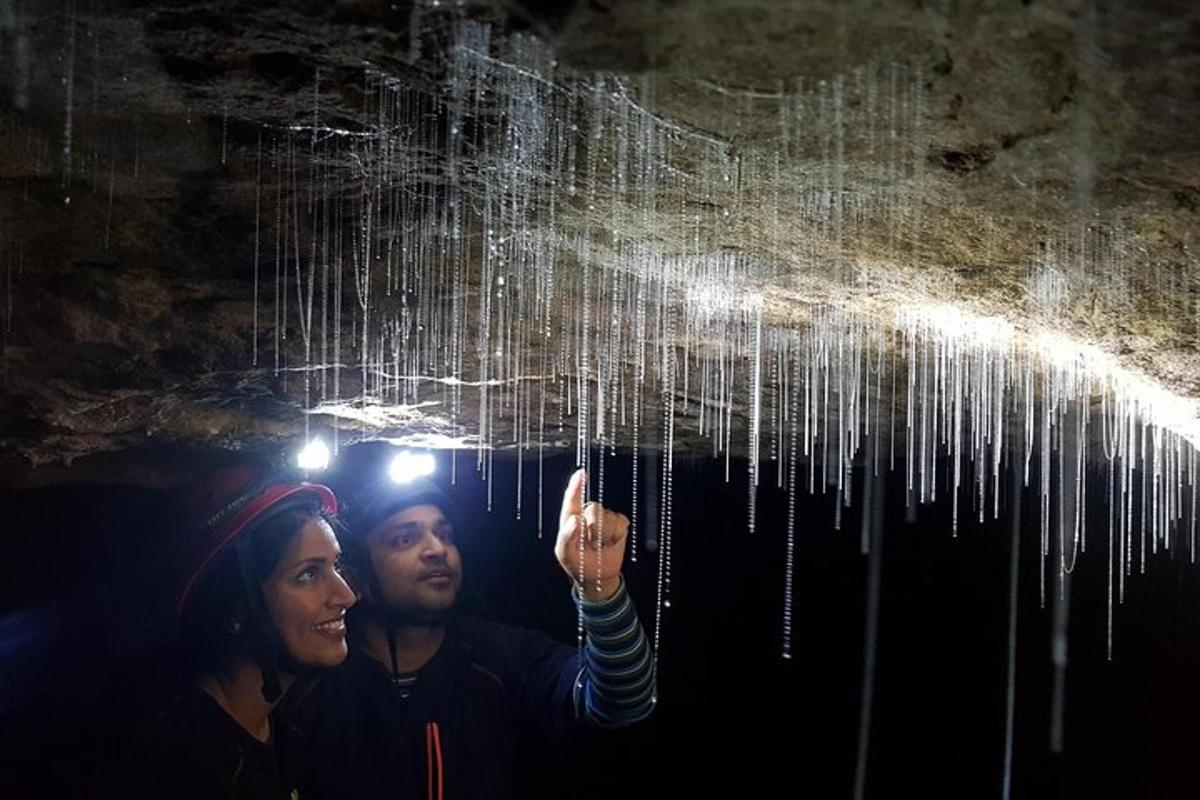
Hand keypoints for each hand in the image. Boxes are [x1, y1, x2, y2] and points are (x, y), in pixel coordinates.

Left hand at [554, 468, 628, 601]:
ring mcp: (604, 517)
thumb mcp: (565, 554)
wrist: (597, 576)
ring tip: (599, 546)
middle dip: (595, 529)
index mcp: (570, 517)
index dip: (576, 485)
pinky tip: (610, 543)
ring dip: (605, 536)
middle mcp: (587, 513)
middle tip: (591, 544)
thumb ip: (566, 537)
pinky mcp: (618, 523)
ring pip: (609, 517)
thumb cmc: (576, 563)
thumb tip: (575, 519)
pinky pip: (621, 522)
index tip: (581, 473)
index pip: (572, 498)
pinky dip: (617, 535)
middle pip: (594, 509)